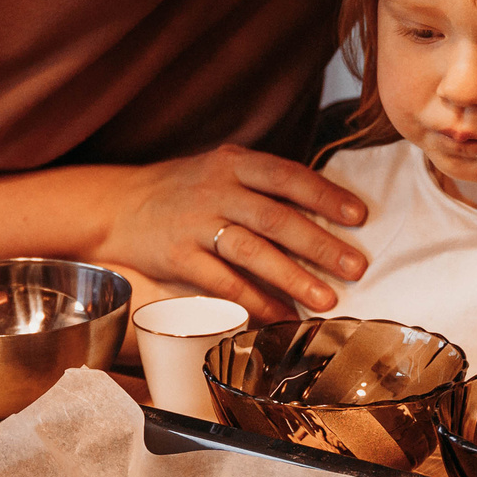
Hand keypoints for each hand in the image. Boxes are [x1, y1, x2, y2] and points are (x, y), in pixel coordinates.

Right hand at [101, 144, 368, 323]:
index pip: (288, 175)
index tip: (359, 217)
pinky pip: (222, 282)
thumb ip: (263, 186)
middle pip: (276, 217)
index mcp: (233, 162)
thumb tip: (325, 212)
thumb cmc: (183, 190)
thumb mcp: (221, 170)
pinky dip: (254, 301)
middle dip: (320, 244)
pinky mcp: (177, 257)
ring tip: (327, 300)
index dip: (326, 195)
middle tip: (356, 268)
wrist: (117, 205)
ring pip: (252, 251)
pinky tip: (280, 314)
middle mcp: (215, 189)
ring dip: (293, 278)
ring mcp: (195, 223)